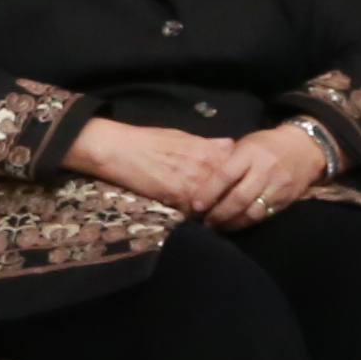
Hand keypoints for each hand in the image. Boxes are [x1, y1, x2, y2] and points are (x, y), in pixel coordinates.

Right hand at [68, 117, 240, 215]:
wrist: (117, 148)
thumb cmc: (147, 140)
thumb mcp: (182, 136)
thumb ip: (209, 143)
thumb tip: (231, 144)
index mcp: (210, 151)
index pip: (240, 173)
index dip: (243, 184)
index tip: (243, 192)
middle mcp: (207, 168)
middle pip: (233, 193)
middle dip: (234, 204)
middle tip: (235, 215)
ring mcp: (194, 184)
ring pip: (218, 207)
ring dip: (219, 216)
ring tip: (218, 224)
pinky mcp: (179, 199)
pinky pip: (197, 215)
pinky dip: (198, 220)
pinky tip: (198, 224)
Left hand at [210, 121, 335, 230]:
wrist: (305, 148)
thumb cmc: (266, 144)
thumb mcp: (244, 144)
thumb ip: (225, 160)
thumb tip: (199, 180)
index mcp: (250, 154)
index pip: (225, 176)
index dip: (209, 193)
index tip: (196, 206)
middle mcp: (265, 171)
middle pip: (239, 198)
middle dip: (219, 214)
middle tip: (205, 223)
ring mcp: (278, 187)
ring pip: (253, 212)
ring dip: (233, 223)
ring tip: (218, 228)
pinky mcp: (287, 200)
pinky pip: (265, 215)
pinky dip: (248, 222)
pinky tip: (236, 225)